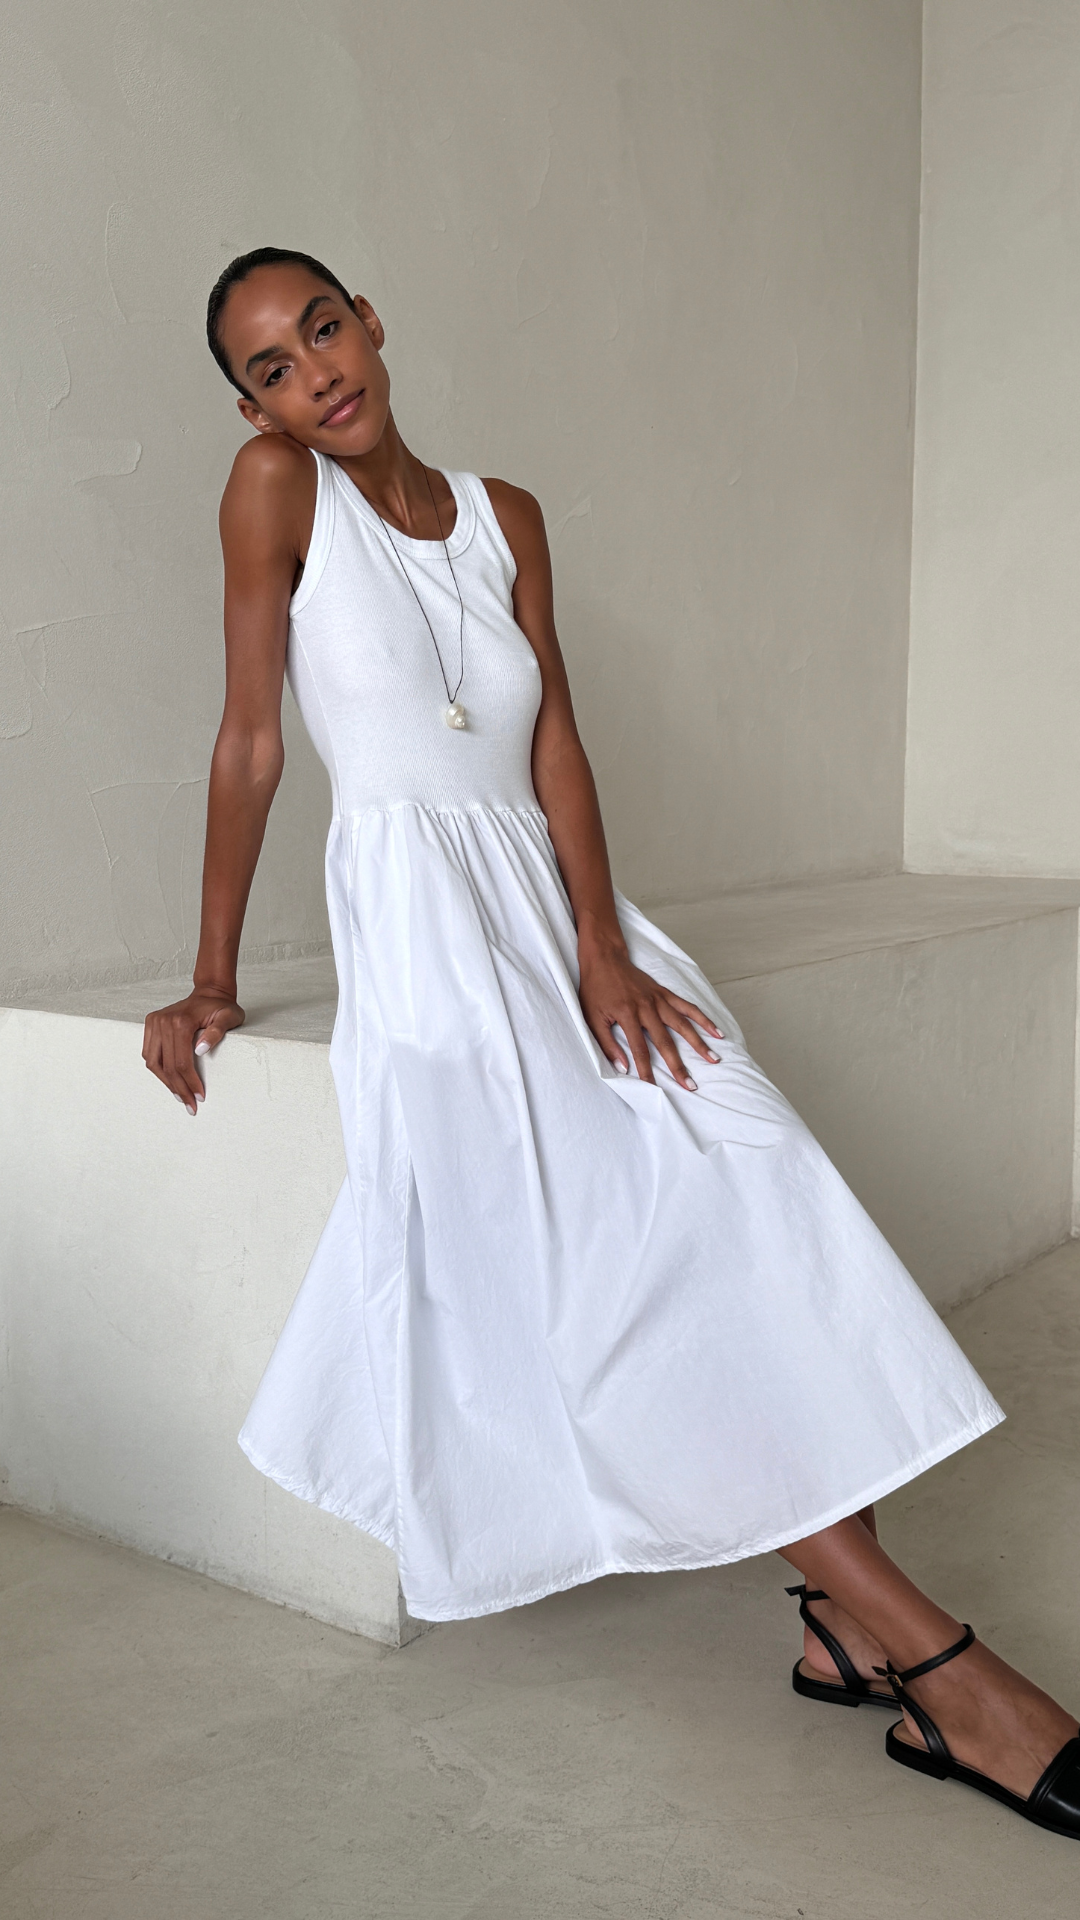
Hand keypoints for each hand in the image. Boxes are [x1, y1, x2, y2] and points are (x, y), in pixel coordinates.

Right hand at [142, 988, 244, 1114]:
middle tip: (190, 1105)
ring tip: (180, 1097)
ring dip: (166, 1082)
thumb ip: (217, 1032)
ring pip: (153, 1062)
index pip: (182, 1062)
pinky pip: (149, 1053)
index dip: (190, 1083)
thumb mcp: (229, 1017)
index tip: (200, 1097)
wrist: (209, 992)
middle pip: (167, 1065)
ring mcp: (154, 1022)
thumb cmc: (221, 1007)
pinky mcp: (151, 1023)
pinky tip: (170, 1081)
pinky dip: (159, 1070)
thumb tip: (200, 1050)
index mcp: (181, 1021)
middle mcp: (163, 1021)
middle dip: (179, 1089)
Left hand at [578, 943, 722, 1090]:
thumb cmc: (596, 989)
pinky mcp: (665, 993)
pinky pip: (688, 1007)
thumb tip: (622, 1068)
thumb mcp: (592, 1018)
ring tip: (713, 1060)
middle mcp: (647, 1008)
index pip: (640, 1050)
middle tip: (690, 1085)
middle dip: (678, 1066)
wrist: (605, 958)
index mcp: (627, 1015)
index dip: (647, 1071)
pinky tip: (716, 1031)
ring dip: (699, 1044)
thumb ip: (607, 1044)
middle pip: (666, 1042)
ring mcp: (659, 1000)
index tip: (654, 1089)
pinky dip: (703, 1019)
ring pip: (683, 1025)